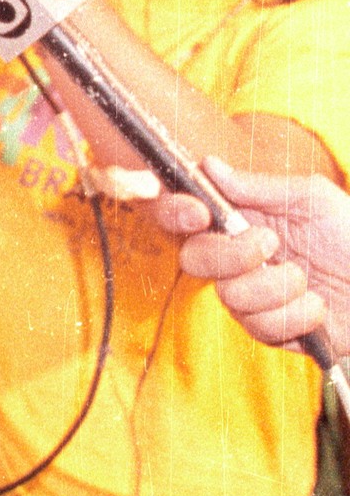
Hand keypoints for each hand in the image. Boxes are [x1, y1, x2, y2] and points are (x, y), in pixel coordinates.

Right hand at [155, 160, 349, 359]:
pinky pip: (261, 327)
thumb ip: (258, 186)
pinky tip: (319, 307)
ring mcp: (252, 297)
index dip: (175, 212)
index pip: (186, 216)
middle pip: (194, 259)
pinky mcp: (272, 330)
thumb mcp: (312, 200)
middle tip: (270, 244)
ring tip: (309, 281)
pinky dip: (296, 315)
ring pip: (231, 297)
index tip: (198, 213)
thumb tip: (209, 165)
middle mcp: (238, 259)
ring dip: (277, 287)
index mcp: (242, 221)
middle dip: (231, 255)